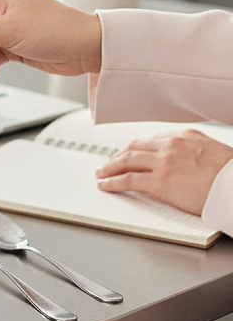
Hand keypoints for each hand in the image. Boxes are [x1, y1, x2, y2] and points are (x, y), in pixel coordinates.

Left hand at [96, 130, 232, 216]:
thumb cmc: (231, 173)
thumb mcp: (211, 152)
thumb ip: (193, 151)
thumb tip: (183, 159)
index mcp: (185, 136)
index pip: (152, 140)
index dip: (136, 148)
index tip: (129, 153)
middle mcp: (171, 145)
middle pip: (134, 147)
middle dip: (119, 156)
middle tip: (109, 163)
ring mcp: (164, 162)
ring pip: (126, 160)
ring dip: (110, 167)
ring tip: (101, 173)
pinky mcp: (160, 181)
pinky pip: (128, 180)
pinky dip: (112, 182)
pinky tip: (105, 184)